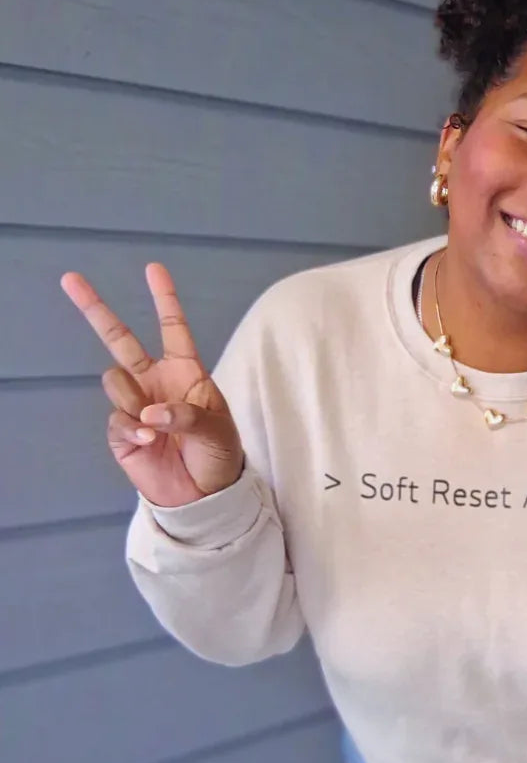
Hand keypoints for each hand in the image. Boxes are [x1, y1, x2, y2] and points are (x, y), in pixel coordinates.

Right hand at [61, 263, 243, 507]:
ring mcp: (135, 403)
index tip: (153, 268)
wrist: (205, 494)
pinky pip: (116, 417)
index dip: (164, 298)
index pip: (173, 328)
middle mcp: (155, 381)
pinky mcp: (122, 431)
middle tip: (71, 279)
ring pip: (115, 380)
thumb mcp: (216, 430)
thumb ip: (186, 415)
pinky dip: (131, 426)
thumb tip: (149, 412)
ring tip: (157, 424)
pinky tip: (147, 438)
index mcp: (185, 371)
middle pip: (119, 339)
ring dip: (135, 400)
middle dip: (95, 309)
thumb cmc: (219, 453)